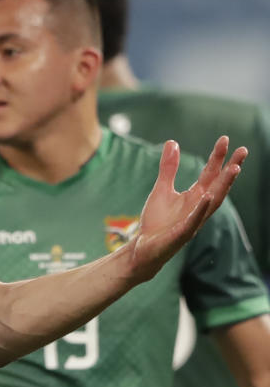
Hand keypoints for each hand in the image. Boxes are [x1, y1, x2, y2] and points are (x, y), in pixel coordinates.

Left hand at [127, 136, 246, 281]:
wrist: (144, 247)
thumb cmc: (157, 222)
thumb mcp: (162, 189)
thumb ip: (169, 168)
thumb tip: (173, 142)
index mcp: (195, 196)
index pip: (210, 174)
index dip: (218, 157)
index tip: (226, 139)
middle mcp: (199, 207)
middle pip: (218, 185)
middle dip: (231, 168)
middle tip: (243, 150)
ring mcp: (193, 220)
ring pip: (213, 202)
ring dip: (224, 186)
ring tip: (234, 168)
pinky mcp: (181, 234)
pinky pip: (194, 221)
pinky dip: (201, 209)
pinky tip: (207, 196)